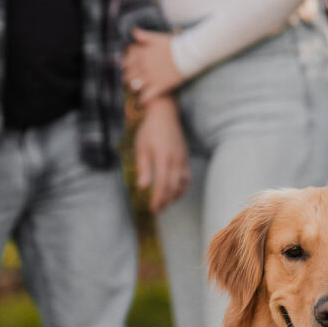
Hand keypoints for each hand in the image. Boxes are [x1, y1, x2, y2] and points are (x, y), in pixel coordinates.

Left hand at [123, 28, 181, 105]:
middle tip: (128, 81)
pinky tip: (141, 102)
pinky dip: (143, 100)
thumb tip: (132, 31)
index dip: (125, 67)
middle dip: (127, 79)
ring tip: (134, 90)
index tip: (126, 69)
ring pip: (135, 87)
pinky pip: (147, 96)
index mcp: (141, 55)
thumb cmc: (174, 44)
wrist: (189, 54)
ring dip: (133, 89)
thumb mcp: (156, 37)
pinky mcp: (160, 86)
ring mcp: (151, 77)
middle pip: (128, 76)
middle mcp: (143, 67)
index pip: (126, 64)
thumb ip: (142, 35)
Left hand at [134, 98, 189, 212]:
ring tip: (164, 205)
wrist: (164, 115)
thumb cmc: (149, 131)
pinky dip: (181, 189)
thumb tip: (142, 187)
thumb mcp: (141, 148)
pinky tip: (173, 193)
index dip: (158, 199)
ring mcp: (183, 159)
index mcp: (163, 157)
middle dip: (165, 202)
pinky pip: (186, 178)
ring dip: (174, 197)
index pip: (162, 184)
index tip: (152, 209)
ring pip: (182, 184)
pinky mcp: (185, 159)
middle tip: (156, 211)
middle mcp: (176, 160)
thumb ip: (143, 168)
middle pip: (173, 187)